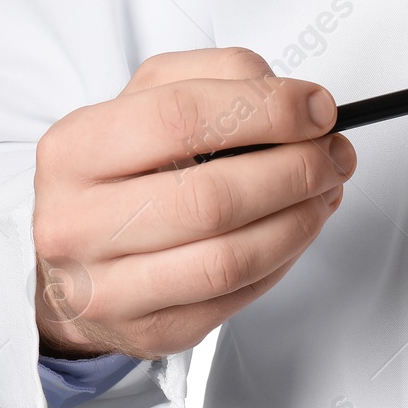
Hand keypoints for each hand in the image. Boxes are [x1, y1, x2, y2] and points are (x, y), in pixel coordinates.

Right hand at [32, 48, 355, 359]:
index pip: (181, 117)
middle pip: (212, 198)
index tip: (318, 109)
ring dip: (300, 220)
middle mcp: (77, 222)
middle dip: (296, 171)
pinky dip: (284, 258)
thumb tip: (299, 103)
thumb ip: (224, 76)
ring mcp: (109, 287)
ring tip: (325, 191)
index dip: (266, 110)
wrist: (77, 260)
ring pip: (231, 258)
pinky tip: (295, 229)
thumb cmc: (123, 172)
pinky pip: (238, 296)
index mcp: (74, 149)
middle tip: (333, 155)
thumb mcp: (153, 99)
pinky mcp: (150, 330)